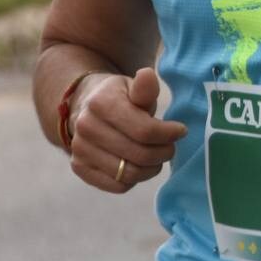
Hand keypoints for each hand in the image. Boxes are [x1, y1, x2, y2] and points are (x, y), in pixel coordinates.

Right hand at [67, 68, 187, 194]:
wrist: (86, 108)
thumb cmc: (118, 98)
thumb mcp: (132, 87)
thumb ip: (144, 87)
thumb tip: (147, 75)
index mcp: (101, 103)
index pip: (144, 130)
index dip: (168, 134)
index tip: (180, 131)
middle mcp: (86, 127)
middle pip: (139, 155)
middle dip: (163, 153)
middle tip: (170, 147)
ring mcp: (80, 150)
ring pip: (129, 174)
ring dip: (151, 168)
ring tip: (157, 157)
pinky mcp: (80, 168)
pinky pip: (117, 185)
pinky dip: (134, 180)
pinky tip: (139, 166)